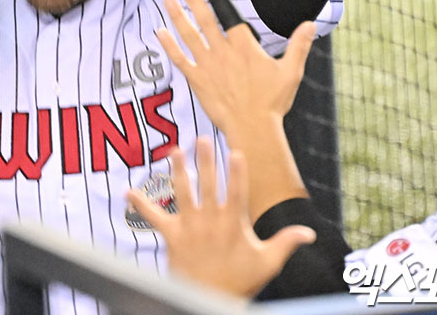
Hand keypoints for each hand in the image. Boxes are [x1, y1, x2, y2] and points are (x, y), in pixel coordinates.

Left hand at [126, 138, 314, 298]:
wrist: (208, 298)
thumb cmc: (239, 281)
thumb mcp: (267, 262)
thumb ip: (286, 242)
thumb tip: (310, 234)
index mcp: (233, 223)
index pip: (237, 191)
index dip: (237, 171)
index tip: (235, 150)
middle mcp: (210, 220)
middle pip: (208, 184)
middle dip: (205, 160)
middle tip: (202, 139)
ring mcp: (189, 226)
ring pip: (182, 192)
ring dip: (177, 170)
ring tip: (174, 150)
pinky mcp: (171, 236)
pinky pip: (153, 217)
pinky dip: (140, 204)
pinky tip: (127, 192)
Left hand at [157, 0, 315, 138]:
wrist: (252, 128)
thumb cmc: (272, 102)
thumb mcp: (291, 71)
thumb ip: (299, 45)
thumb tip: (310, 24)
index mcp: (245, 47)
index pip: (229, 15)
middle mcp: (224, 52)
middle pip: (205, 19)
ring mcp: (208, 65)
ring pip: (189, 35)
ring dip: (177, 15)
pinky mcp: (197, 80)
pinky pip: (180, 59)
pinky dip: (169, 45)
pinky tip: (159, 32)